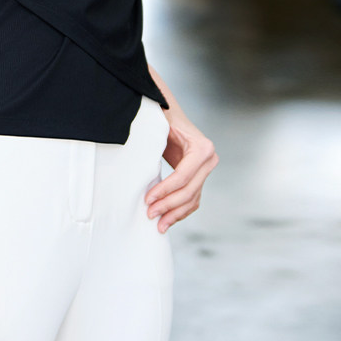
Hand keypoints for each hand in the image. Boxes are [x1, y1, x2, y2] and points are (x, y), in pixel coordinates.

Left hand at [143, 97, 218, 233]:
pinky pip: (193, 200)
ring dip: (175, 214)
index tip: (147, 199)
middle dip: (168, 205)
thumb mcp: (160, 126)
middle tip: (149, 213)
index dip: (165, 190)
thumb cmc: (163, 119)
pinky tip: (167, 220)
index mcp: (202, 148)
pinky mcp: (201, 178)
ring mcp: (207, 170)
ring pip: (192, 199)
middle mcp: (209, 159)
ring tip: (158, 224)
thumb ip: (153, 138)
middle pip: (188, 191)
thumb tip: (131, 150)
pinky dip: (180, 212)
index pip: (183, 176)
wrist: (172, 116)